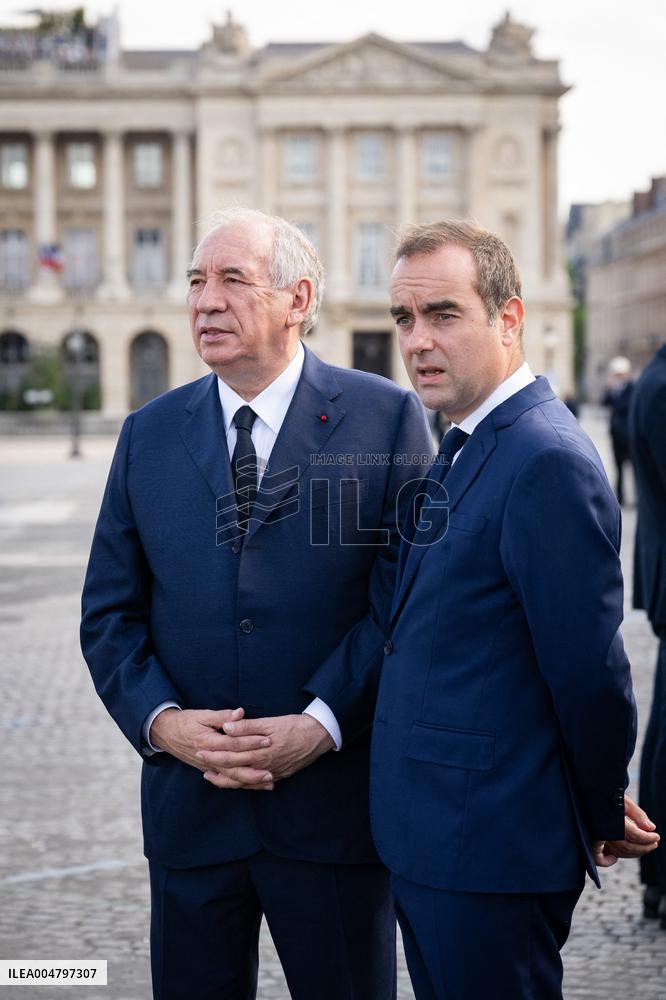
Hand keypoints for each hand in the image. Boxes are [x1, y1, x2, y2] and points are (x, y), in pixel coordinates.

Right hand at [149, 706, 274, 790]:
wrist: (166, 733)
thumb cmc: (186, 721)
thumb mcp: (202, 715)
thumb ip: (222, 716)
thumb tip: (240, 713)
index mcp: (207, 741)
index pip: (233, 743)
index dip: (251, 742)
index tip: (267, 740)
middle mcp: (208, 757)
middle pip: (233, 766)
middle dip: (253, 769)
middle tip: (272, 770)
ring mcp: (207, 766)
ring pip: (230, 778)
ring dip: (249, 781)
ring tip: (268, 782)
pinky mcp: (208, 770)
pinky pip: (225, 781)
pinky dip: (240, 784)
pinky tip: (254, 786)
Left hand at [196, 713, 334, 787]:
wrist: (318, 736)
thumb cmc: (294, 726)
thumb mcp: (270, 722)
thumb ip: (247, 727)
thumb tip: (226, 727)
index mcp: (260, 752)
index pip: (231, 755)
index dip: (214, 754)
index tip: (199, 750)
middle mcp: (263, 766)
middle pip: (234, 769)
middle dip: (215, 767)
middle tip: (199, 762)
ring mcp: (271, 773)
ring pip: (244, 781)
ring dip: (226, 779)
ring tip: (211, 777)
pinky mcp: (278, 775)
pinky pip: (256, 783)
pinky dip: (244, 784)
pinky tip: (237, 782)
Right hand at [593, 793, 659, 866]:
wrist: (586, 794)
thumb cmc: (604, 794)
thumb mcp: (623, 799)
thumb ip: (637, 813)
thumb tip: (651, 827)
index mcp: (611, 818)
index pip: (633, 834)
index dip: (647, 838)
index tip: (656, 836)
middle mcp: (601, 830)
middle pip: (626, 846)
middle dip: (643, 847)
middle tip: (654, 843)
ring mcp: (595, 837)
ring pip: (617, 852)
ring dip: (633, 853)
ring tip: (644, 847)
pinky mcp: (590, 841)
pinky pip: (598, 857)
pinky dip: (606, 861)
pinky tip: (614, 858)